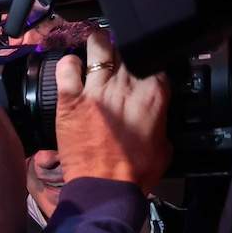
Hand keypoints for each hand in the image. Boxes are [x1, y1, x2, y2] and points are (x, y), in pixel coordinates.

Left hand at [54, 29, 170, 193]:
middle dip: (123, 49)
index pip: (152, 58)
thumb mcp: (164, 143)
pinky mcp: (70, 99)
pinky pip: (66, 67)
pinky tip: (71, 69)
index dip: (146, 58)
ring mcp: (95, 89)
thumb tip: (155, 110)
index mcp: (153, 93)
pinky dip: (68, 64)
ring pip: (98, 46)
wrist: (105, 187)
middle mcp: (125, 84)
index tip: (141, 65)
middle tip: (118, 58)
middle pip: (126, 47)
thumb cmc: (135, 170)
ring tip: (95, 52)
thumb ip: (160, 117)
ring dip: (97, 45)